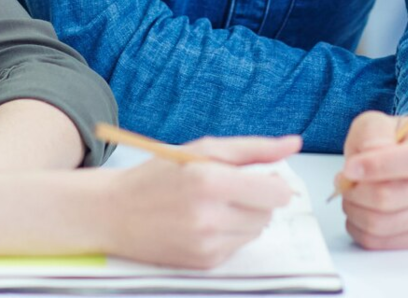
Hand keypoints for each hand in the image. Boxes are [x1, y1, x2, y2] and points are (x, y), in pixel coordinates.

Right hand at [103, 135, 300, 268]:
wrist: (114, 213)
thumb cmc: (159, 175)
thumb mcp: (203, 149)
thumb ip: (253, 148)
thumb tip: (293, 143)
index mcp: (210, 181)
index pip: (276, 193)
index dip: (274, 184)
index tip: (261, 177)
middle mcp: (210, 217)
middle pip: (269, 213)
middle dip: (257, 199)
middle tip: (228, 189)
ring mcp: (207, 244)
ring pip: (256, 231)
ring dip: (245, 217)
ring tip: (214, 206)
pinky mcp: (204, 263)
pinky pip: (238, 247)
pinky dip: (229, 234)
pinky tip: (203, 223)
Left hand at [336, 111, 407, 250]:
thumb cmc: (403, 140)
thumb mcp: (384, 123)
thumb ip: (372, 134)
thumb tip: (361, 164)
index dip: (376, 166)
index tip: (349, 168)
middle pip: (389, 197)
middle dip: (355, 191)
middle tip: (344, 181)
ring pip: (382, 224)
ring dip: (354, 211)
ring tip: (351, 196)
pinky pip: (382, 242)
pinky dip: (360, 229)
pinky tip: (360, 212)